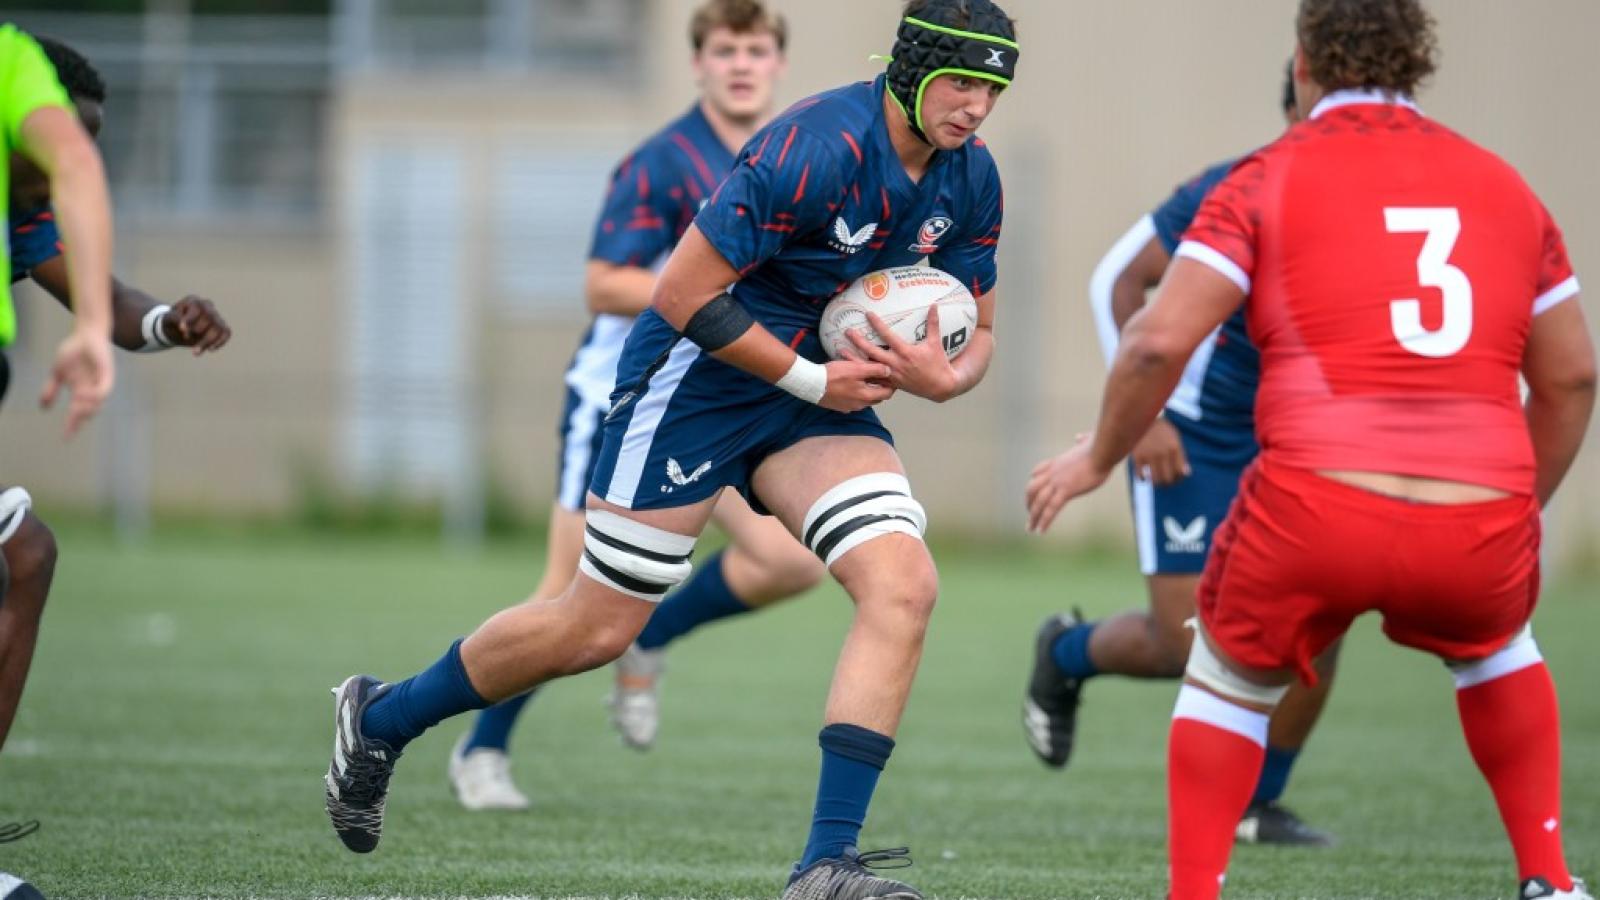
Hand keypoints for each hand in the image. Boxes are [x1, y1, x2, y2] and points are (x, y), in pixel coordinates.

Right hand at [40, 326, 114, 438]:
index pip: (76, 412)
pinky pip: (104, 389)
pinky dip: (96, 395)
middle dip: (80, 420)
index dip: (71, 425)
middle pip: (88, 411)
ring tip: (77, 412)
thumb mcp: (58, 372)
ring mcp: (100, 382)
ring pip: (97, 403)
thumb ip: (51, 390)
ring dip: (87, 409)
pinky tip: (85, 395)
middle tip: (72, 426)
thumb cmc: (74, 352)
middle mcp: (91, 390)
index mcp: (80, 391)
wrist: (86, 334)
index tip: (65, 438)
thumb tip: (43, 407)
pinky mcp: (107, 374)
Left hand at [162, 296, 231, 354]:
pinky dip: (219, 342)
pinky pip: (226, 333)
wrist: (179, 329)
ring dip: (208, 342)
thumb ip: (176, 320)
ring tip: (196, 352)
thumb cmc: (173, 322)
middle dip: (197, 331)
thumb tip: (184, 329)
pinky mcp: (222, 326)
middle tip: (185, 338)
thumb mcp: (169, 319)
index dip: (190, 319)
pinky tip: (210, 349)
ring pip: (219, 328)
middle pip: (210, 318)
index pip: (197, 308)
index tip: (182, 329)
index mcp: (193, 301)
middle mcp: (207, 306)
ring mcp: (216, 316)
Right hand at [820, 359, 895, 411]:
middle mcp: (860, 405)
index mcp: (866, 397)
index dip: (891, 384)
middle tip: (879, 375)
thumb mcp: (857, 368)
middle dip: (880, 387)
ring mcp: (849, 408)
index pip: (887, 394)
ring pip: (864, 399)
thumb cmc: (835, 375)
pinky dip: (855, 392)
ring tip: (863, 377)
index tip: (891, 375)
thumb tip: (889, 371)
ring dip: (866, 389)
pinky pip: (852, 400)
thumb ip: (875, 369)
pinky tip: (849, 384)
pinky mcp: (839, 407)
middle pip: (876, 397)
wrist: (811, 384)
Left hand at [845, 305, 959, 401]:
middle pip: (872, 351)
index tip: (868, 314)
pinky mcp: (891, 383)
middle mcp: (896, 364)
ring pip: (869, 367)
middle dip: (858, 341)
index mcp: (905, 352)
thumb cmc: (938, 364)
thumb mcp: (935, 343)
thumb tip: (934, 305)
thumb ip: (933, 324)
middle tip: (848, 331)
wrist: (940, 387)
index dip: (877, 324)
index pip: (888, 336)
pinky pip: (873, 378)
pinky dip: (862, 373)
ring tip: (841, 351)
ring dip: (854, 359)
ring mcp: (892, 375)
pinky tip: (851, 368)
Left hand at [1025, 434, 1112, 532]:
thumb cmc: (1101, 446)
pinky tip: (1040, 531)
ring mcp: (1058, 481)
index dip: (1033, 482)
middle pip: (1032, 488)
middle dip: (1029, 502)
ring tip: (1030, 528)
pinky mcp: (1066, 490)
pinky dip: (1044, 521)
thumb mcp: (1088, 440)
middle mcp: (1053, 472)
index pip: (1037, 472)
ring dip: (1033, 516)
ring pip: (1039, 502)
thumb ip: (1082, 440)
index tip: (1032, 492)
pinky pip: (1051, 509)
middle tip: (1029, 513)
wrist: (1103, 450)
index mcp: (1058, 461)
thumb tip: (1079, 437)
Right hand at [1130, 417, 1189, 485]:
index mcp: (1174, 447)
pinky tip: (1144, 476)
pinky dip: (1143, 478)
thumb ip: (1180, 455)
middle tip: (1164, 482)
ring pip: (1155, 480)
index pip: (1180, 473)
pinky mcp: (1137, 456)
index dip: (1178, 479)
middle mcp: (1163, 452)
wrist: (1139, 416)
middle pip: (1168, 479)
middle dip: (1167, 483)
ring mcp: (1150, 455)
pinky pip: (1141, 476)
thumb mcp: (1174, 437)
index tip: (1174, 477)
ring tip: (1155, 481)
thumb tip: (1186, 474)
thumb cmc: (1160, 429)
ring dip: (1156, 483)